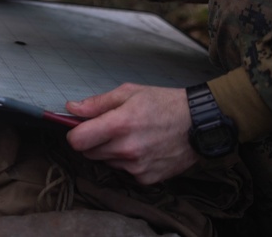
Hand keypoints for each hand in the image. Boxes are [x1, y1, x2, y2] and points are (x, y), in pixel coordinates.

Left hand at [65, 83, 198, 184]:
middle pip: (89, 153)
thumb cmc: (164, 104)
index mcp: (119, 124)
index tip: (80, 129)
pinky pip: (125, 172)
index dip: (74, 134)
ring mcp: (137, 167)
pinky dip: (129, 162)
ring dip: (112, 151)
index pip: (78, 141)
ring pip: (107, 162)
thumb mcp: (129, 92)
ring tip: (132, 136)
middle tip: (110, 128)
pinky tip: (143, 148)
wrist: (199, 124)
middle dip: (94, 141)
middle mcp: (126, 149)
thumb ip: (97, 103)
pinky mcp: (147, 178)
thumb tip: (71, 109)